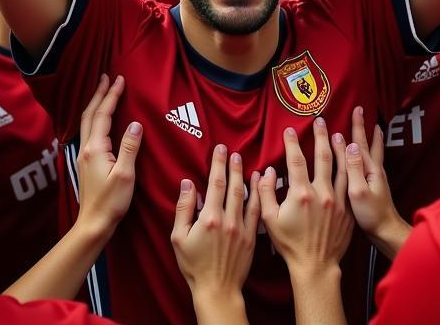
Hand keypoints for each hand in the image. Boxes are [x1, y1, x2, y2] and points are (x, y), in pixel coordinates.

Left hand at [75, 74, 141, 240]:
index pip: (103, 115)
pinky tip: (99, 119)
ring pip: (87, 122)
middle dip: (98, 94)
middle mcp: (86, 148)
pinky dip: (94, 117)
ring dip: (94, 104)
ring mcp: (84, 155)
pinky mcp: (86, 162)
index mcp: (95, 148)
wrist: (93, 224)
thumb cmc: (111, 202)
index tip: (120, 79)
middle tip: (106, 77)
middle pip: (90, 114)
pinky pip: (88, 130)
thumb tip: (135, 123)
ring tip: (102, 91)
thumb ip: (130, 147)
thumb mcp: (125, 175)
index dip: (111, 96)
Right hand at [171, 145, 260, 304]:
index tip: (220, 149)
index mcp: (210, 218)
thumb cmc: (194, 266)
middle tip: (234, 151)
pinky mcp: (252, 238)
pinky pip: (257, 212)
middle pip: (232, 186)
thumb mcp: (179, 238)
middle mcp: (228, 220)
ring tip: (246, 163)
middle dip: (233, 166)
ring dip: (246, 177)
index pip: (215, 184)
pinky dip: (259, 195)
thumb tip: (188, 184)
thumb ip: (184, 209)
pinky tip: (261, 184)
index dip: (219, 164)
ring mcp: (242, 228)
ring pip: (246, 196)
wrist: (217, 290)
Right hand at [258, 118, 353, 278]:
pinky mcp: (347, 210)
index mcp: (301, 194)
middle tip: (320, 120)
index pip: (296, 160)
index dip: (292, 142)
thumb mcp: (269, 220)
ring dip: (339, 148)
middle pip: (322, 157)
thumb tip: (266, 171)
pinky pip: (350, 183)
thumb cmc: (290, 244)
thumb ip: (264, 193)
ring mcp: (337, 201)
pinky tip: (350, 159)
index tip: (289, 130)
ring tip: (338, 133)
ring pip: (341, 167)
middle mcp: (321, 193)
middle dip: (321, 136)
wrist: (315, 266)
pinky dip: (350, 168)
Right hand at [337, 106, 410, 257]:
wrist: (386, 233)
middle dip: (362, 127)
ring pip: (372, 151)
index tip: (352, 110)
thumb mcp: (358, 192)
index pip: (359, 142)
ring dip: (371, 138)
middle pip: (367, 143)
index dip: (354, 127)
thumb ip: (353, 168)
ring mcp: (376, 178)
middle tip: (360, 110)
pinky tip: (365, 156)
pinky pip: (371, 161)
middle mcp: (374, 170)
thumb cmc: (371, 215)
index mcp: (369, 169)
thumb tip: (349, 144)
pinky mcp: (374, 186)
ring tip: (373, 127)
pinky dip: (370, 152)